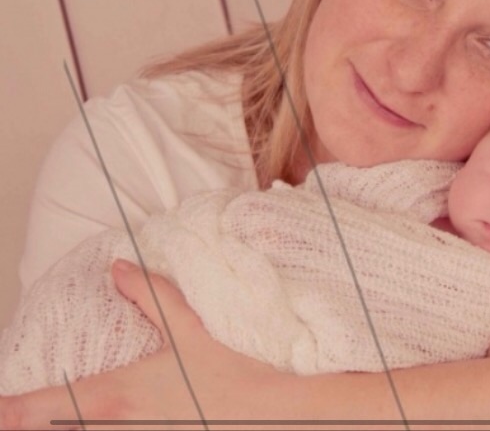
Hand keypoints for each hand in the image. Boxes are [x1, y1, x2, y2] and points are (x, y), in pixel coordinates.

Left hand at [0, 260, 282, 429]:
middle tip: (24, 413)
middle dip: (32, 422)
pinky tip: (115, 426)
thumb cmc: (229, 378)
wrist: (269, 416)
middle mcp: (112, 430)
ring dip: (67, 428)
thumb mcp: (189, 331)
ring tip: (66, 418)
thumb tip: (118, 269)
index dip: (6, 410)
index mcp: (109, 398)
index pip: (32, 411)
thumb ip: (150, 296)